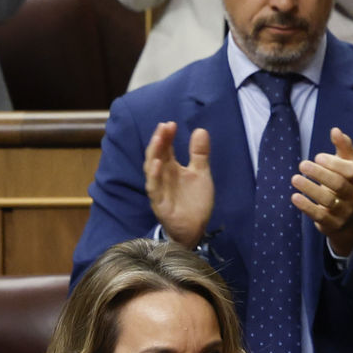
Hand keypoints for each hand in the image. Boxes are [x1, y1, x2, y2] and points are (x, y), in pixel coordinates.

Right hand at [144, 122, 213, 247]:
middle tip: (164, 127)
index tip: (171, 124)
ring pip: (151, 169)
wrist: (195, 228)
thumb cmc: (194, 201)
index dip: (167, 136)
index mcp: (171, 168)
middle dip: (159, 140)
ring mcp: (159, 189)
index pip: (165, 148)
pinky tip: (157, 164)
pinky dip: (154, 176)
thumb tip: (200, 130)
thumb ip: (199, 154)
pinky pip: (154, 188)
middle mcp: (162, 176)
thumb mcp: (200, 174)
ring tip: (159, 139)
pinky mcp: (159, 203)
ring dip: (154, 153)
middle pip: (156, 154)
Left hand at [292, 128, 352, 254]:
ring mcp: (345, 212)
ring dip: (310, 188)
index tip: (317, 156)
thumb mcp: (349, 165)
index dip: (334, 163)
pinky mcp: (333, 224)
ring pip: (328, 200)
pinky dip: (306, 206)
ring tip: (295, 178)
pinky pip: (319, 215)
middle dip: (320, 174)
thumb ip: (344, 147)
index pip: (351, 171)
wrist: (350, 219)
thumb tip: (335, 130)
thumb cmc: (346, 184)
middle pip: (339, 184)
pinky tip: (294, 197)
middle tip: (302, 164)